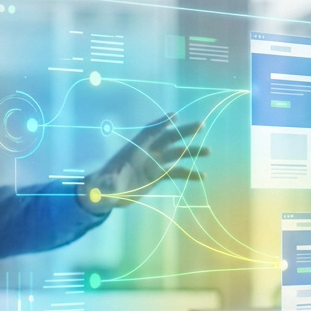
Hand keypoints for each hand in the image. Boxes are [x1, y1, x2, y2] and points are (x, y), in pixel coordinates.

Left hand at [78, 114, 208, 211]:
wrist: (106, 195)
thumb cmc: (101, 187)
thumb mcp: (103, 186)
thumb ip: (106, 185)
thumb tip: (106, 185)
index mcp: (132, 150)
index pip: (148, 133)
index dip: (161, 124)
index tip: (174, 116)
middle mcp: (145, 153)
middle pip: (167, 138)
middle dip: (184, 131)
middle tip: (201, 125)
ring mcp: (153, 164)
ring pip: (176, 154)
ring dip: (192, 152)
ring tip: (208, 151)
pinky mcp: (157, 176)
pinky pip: (176, 172)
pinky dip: (189, 174)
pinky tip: (202, 176)